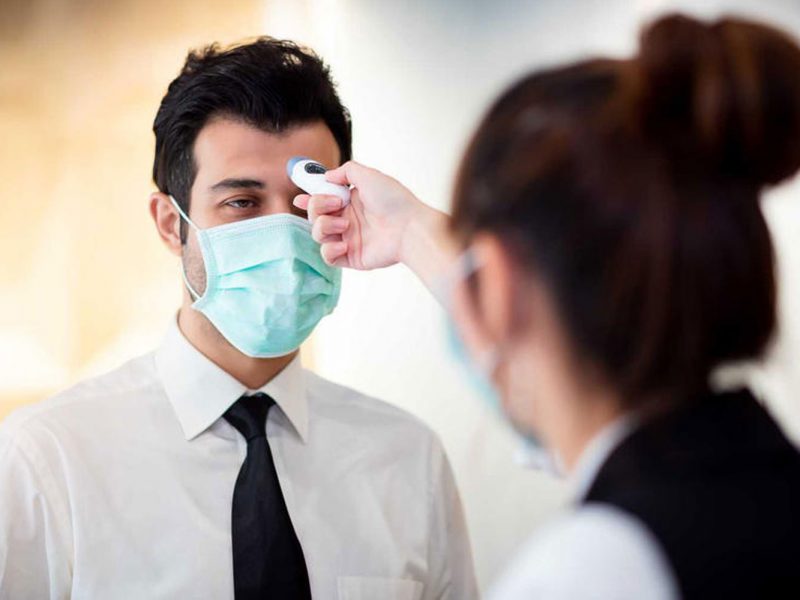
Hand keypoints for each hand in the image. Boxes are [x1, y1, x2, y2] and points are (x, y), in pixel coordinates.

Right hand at [294, 160, 426, 269]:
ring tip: (345, 224)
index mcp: (351, 202)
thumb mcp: (369, 176)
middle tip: (335, 203)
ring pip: (318, 234)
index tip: (300, 196)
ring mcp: (348, 239)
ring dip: (324, 226)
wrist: (410, 228)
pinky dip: (330, 250)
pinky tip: (344, 244)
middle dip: (317, 206)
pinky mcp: (351, 257)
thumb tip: (327, 176)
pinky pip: (328, 256)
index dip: (309, 198)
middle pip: (315, 215)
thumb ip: (345, 171)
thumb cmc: (394, 201)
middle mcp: (348, 220)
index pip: (323, 200)